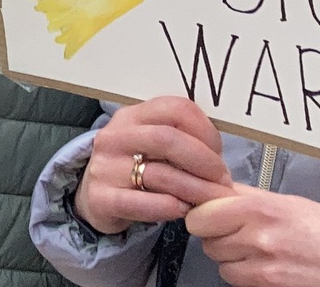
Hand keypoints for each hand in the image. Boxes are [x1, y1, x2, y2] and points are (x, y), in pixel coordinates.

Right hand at [74, 96, 235, 234]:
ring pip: (159, 174)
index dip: (206, 130)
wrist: (96, 197)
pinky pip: (142, 203)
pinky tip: (184, 211)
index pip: (175, 109)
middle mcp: (114, 136)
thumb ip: (182, 138)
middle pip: (167, 139)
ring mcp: (104, 167)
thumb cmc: (137, 167)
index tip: (220, 152)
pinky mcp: (100, 198)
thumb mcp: (154, 144)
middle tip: (223, 181)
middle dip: (204, 162)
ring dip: (196, 190)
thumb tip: (220, 150)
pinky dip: (170, 208)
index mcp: (132, 116)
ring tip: (212, 201)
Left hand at [188, 184, 319, 286]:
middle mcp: (259, 238)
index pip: (200, 215)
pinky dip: (247, 276)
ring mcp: (263, 268)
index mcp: (262, 209)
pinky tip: (269, 266)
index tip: (212, 216)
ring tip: (262, 251)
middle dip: (220, 237)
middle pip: (207, 240)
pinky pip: (237, 282)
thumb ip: (249, 197)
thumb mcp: (291, 203)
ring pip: (220, 264)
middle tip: (243, 233)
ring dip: (233, 259)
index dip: (204, 216)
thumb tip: (218, 189)